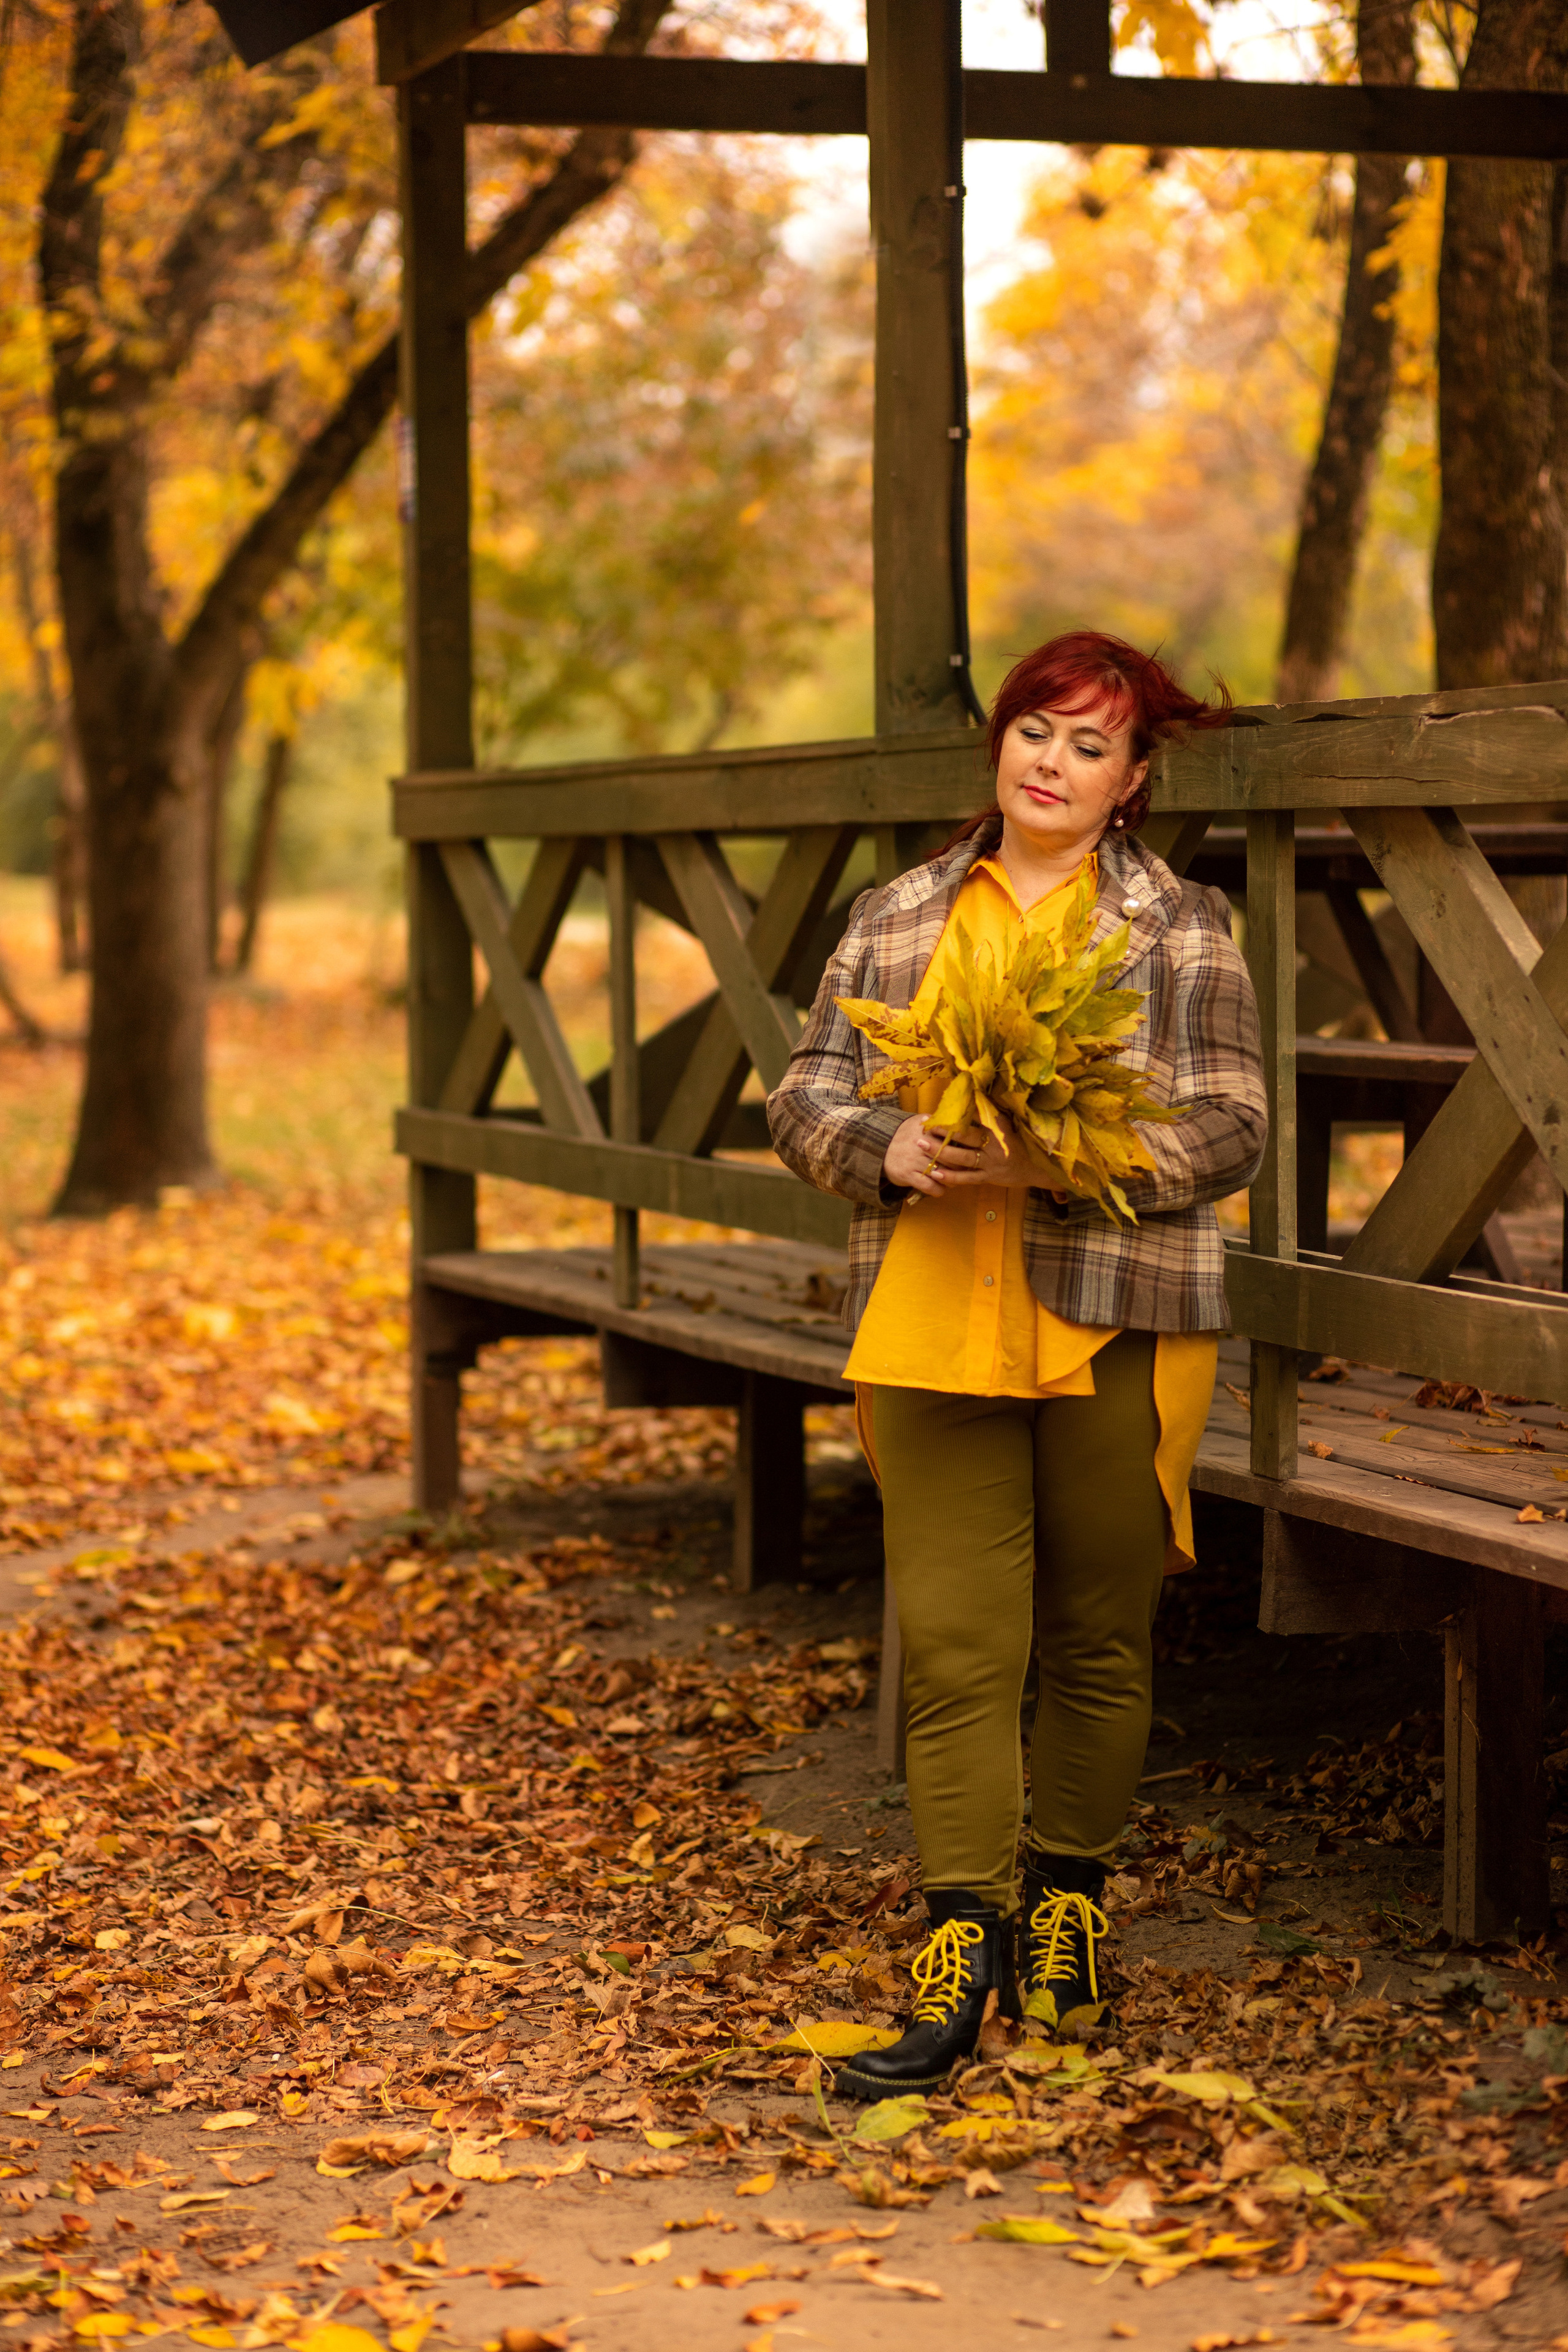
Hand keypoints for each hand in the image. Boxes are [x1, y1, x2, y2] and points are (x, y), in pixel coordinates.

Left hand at [883, 1116, 1036, 1196]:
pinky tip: (933, 1172)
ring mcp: (990, 1163)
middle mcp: (994, 1145)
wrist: (1035, 1169)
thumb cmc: (1017, 1143)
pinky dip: (950, 1176)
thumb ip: (991, 1112)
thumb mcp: (1006, 1125)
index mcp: (998, 1129)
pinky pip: (966, 1178)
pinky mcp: (988, 1178)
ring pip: (962, 1157)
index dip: (955, 1113)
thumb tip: (974, 1092)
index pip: (974, 1118)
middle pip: (965, 1136)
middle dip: (943, 1131)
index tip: (938, 1109)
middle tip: (924, 1126)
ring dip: (940, 1152)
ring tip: (921, 1145)